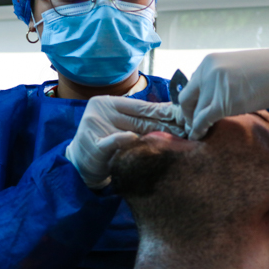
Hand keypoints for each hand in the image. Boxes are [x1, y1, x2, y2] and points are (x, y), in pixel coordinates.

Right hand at [66, 95, 184, 188]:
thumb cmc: (102, 145)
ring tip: (178, 134)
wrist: (78, 164)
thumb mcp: (118, 128)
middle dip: (167, 122)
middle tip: (189, 125)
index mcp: (108, 103)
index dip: (163, 110)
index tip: (184, 114)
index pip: (141, 107)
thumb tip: (172, 116)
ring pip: (131, 128)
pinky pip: (111, 142)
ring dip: (157, 132)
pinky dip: (122, 140)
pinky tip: (134, 138)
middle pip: (140, 117)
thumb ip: (137, 122)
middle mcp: (101, 112)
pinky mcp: (93, 145)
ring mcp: (95, 127)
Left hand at [179, 47, 268, 139]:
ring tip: (199, 133)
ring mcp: (214, 86)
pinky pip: (204, 120)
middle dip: (187, 115)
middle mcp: (207, 71)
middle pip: (186, 99)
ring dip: (195, 124)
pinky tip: (200, 136)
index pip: (190, 86)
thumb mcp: (235, 69)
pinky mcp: (224, 102)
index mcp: (209, 62)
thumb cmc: (268, 71)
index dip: (190, 103)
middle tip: (192, 125)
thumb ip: (218, 80)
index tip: (192, 113)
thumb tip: (208, 99)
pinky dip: (199, 130)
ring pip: (196, 112)